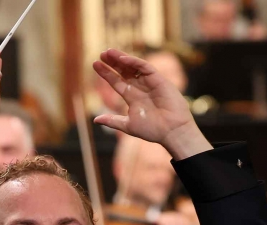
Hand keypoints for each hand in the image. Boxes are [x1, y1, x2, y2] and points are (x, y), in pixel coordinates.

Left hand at [92, 49, 211, 159]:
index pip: (117, 82)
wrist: (171, 131)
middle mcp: (140, 88)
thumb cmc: (152, 130)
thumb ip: (112, 121)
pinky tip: (123, 59)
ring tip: (108, 52)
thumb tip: (95, 120)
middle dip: (113, 62)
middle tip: (101, 54)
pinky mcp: (158, 79)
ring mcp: (149, 82)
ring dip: (121, 58)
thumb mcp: (128, 125)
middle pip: (124, 71)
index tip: (95, 64)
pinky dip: (134, 62)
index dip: (106, 73)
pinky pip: (145, 67)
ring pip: (133, 66)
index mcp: (132, 97)